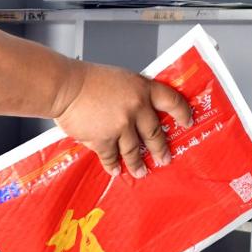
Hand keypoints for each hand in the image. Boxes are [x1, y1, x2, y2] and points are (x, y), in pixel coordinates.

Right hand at [55, 60, 191, 177]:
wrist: (64, 87)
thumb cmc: (85, 81)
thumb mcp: (118, 79)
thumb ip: (131, 95)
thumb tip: (137, 111)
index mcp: (142, 88)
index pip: (172, 101)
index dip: (182, 113)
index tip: (187, 122)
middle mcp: (136, 108)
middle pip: (155, 133)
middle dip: (160, 149)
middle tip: (164, 158)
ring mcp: (121, 126)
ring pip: (134, 150)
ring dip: (138, 163)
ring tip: (141, 171)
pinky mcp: (103, 139)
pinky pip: (111, 156)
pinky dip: (112, 164)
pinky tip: (115, 170)